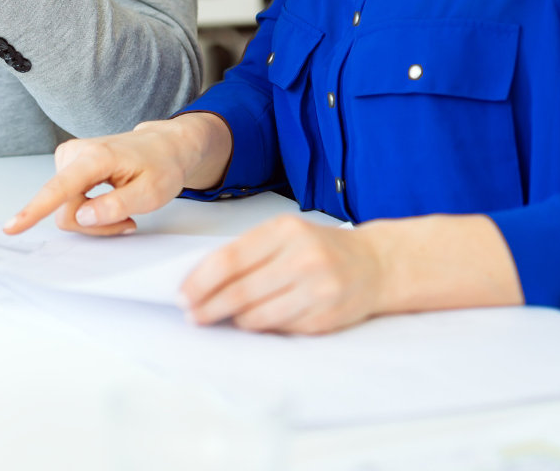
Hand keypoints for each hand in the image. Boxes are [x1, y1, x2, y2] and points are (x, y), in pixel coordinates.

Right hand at [4, 114, 233, 235]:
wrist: (165, 145)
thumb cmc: (161, 165)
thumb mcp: (150, 193)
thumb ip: (115, 206)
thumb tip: (81, 217)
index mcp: (95, 157)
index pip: (59, 189)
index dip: (34, 210)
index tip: (12, 227)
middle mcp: (75, 153)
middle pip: (66, 210)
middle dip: (93, 225)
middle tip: (127, 221)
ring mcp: (69, 157)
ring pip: (66, 209)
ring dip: (93, 219)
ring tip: (123, 209)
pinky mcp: (69, 165)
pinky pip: (69, 202)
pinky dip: (90, 210)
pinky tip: (110, 203)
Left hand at [179, 212, 524, 333]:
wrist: (376, 264)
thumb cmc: (320, 247)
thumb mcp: (284, 234)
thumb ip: (249, 251)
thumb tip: (203, 278)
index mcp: (285, 231)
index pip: (230, 259)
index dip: (201, 280)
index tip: (183, 293)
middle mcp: (302, 258)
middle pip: (240, 290)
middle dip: (208, 306)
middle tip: (192, 314)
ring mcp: (317, 289)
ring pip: (258, 315)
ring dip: (232, 320)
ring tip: (217, 318)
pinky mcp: (326, 317)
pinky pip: (280, 329)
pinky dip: (261, 328)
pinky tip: (250, 322)